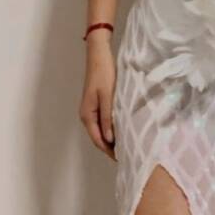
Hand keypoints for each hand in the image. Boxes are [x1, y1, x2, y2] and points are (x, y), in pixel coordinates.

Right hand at [80, 37, 116, 160]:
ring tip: (126, 145)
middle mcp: (87, 115)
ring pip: (101, 129)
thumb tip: (110, 139)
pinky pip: (103, 121)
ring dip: (111, 138)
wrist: (99, 56)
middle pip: (98, 136)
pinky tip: (121, 129)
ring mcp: (91, 109)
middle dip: (111, 147)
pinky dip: (111, 128)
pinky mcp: (96, 103)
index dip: (109, 151)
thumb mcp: (108, 97)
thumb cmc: (104, 75)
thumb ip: (108, 118)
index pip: (98, 139)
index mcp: (87, 115)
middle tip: (127, 154)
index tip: (122, 158)